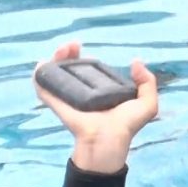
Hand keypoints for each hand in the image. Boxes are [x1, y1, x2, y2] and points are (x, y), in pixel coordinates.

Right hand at [33, 41, 158, 172]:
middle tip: (71, 46)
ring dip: (53, 59)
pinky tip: (41, 65)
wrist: (109, 140)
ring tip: (61, 50)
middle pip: (68, 67)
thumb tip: (135, 62)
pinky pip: (42, 89)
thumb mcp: (147, 104)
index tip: (82, 47)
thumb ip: (148, 82)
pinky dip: (38, 76)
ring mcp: (67, 98)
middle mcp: (81, 92)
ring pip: (53, 74)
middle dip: (66, 51)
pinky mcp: (57, 105)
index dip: (83, 56)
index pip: (87, 68)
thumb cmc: (127, 126)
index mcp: (99, 89)